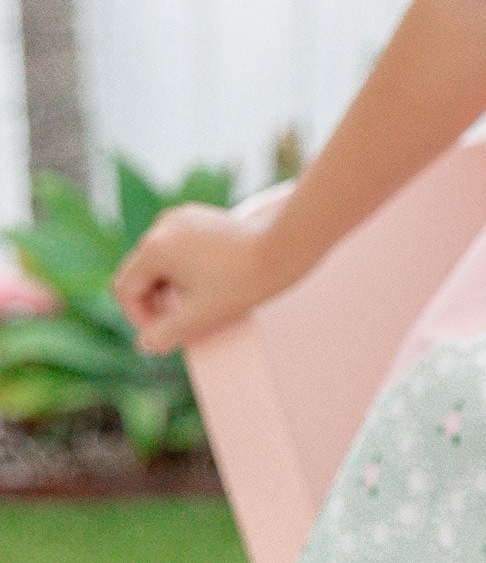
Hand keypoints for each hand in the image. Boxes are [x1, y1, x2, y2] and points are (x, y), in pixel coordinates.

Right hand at [115, 203, 289, 353]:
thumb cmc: (241, 283)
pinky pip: (178, 248)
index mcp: (154, 248)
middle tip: (184, 321)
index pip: (125, 289)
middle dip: (157, 301)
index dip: (140, 317)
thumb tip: (144, 345)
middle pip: (141, 273)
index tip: (166, 332)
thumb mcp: (199, 316)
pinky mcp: (200, 216)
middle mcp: (162, 226)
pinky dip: (186, 268)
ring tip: (200, 302)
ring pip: (160, 261)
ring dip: (171, 286)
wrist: (283, 249)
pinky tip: (210, 282)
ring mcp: (182, 217)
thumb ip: (165, 335)